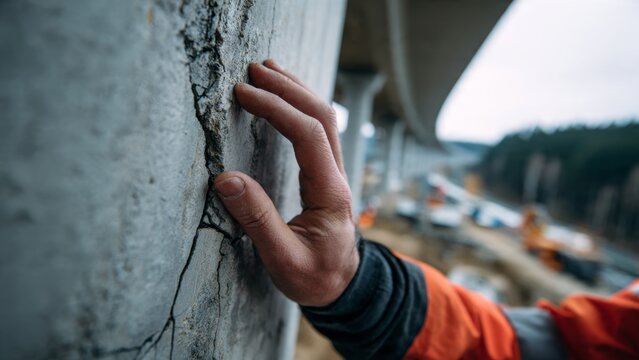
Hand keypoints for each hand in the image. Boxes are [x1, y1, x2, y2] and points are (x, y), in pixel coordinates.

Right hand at [214, 60, 358, 306]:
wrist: (343, 287)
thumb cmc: (315, 278)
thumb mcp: (283, 259)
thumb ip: (257, 220)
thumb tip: (225, 179)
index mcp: (330, 193)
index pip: (308, 135)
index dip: (276, 109)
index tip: (243, 94)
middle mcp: (337, 176)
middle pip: (322, 116)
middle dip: (287, 89)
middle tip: (253, 71)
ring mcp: (335, 173)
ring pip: (324, 119)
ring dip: (297, 91)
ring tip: (268, 70)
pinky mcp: (326, 174)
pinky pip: (318, 131)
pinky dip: (299, 107)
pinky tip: (284, 98)